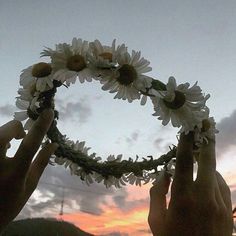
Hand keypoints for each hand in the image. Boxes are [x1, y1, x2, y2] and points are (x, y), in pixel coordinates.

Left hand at [0, 109, 57, 230]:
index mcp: (14, 174)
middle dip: (16, 128)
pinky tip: (1, 150)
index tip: (48, 112)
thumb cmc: (10, 202)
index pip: (30, 145)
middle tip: (21, 136)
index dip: (40, 126)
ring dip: (6, 134)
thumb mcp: (30, 185)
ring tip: (10, 146)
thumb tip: (54, 143)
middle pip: (5, 133)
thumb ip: (41, 162)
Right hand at [148, 133, 232, 235]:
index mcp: (183, 197)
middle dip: (206, 140)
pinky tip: (207, 182)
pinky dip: (213, 180)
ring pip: (215, 175)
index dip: (186, 141)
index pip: (184, 161)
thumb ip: (157, 194)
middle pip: (207, 161)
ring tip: (199, 159)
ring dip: (207, 164)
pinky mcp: (229, 213)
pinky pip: (222, 188)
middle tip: (206, 124)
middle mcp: (204, 197)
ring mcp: (220, 205)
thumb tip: (164, 174)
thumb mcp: (156, 221)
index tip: (188, 127)